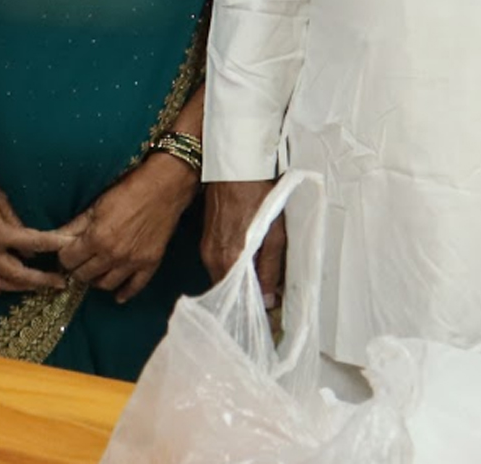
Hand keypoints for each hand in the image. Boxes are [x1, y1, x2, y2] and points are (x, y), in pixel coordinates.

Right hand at [0, 160, 71, 294]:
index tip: (67, 248)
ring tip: (34, 287)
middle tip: (58, 283)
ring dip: (18, 288)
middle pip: (16, 274)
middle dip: (41, 281)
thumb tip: (30, 248)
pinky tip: (1, 288)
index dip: (52, 246)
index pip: (31, 244)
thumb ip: (15, 223)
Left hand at [52, 153, 195, 302]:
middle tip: (78, 262)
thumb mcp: (96, 206)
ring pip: (106, 285)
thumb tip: (54, 238)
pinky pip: (134, 287)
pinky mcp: (150, 264)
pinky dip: (124, 293)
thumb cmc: (127, 192)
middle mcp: (113, 255)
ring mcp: (132, 262)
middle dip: (77, 269)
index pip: (68, 260)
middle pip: (84, 275)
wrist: (163, 189)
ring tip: (94, 272)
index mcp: (96, 238)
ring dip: (96, 280)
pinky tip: (118, 295)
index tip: (66, 252)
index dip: (64, 256)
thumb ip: (75, 226)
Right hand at [200, 177, 288, 304]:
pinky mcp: (206, 240)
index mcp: (229, 261)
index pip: (238, 301)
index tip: (267, 312)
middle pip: (229, 291)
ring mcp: (206, 249)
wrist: (236, 168)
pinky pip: (219, 263)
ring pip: (224, 277)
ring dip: (240, 281)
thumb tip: (268, 299)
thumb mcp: (274, 235)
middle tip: (268, 298)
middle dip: (247, 296)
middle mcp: (212, 259)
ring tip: (260, 277)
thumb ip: (270, 270)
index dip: (253, 308)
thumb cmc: (258, 196)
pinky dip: (233, 267)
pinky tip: (247, 260)